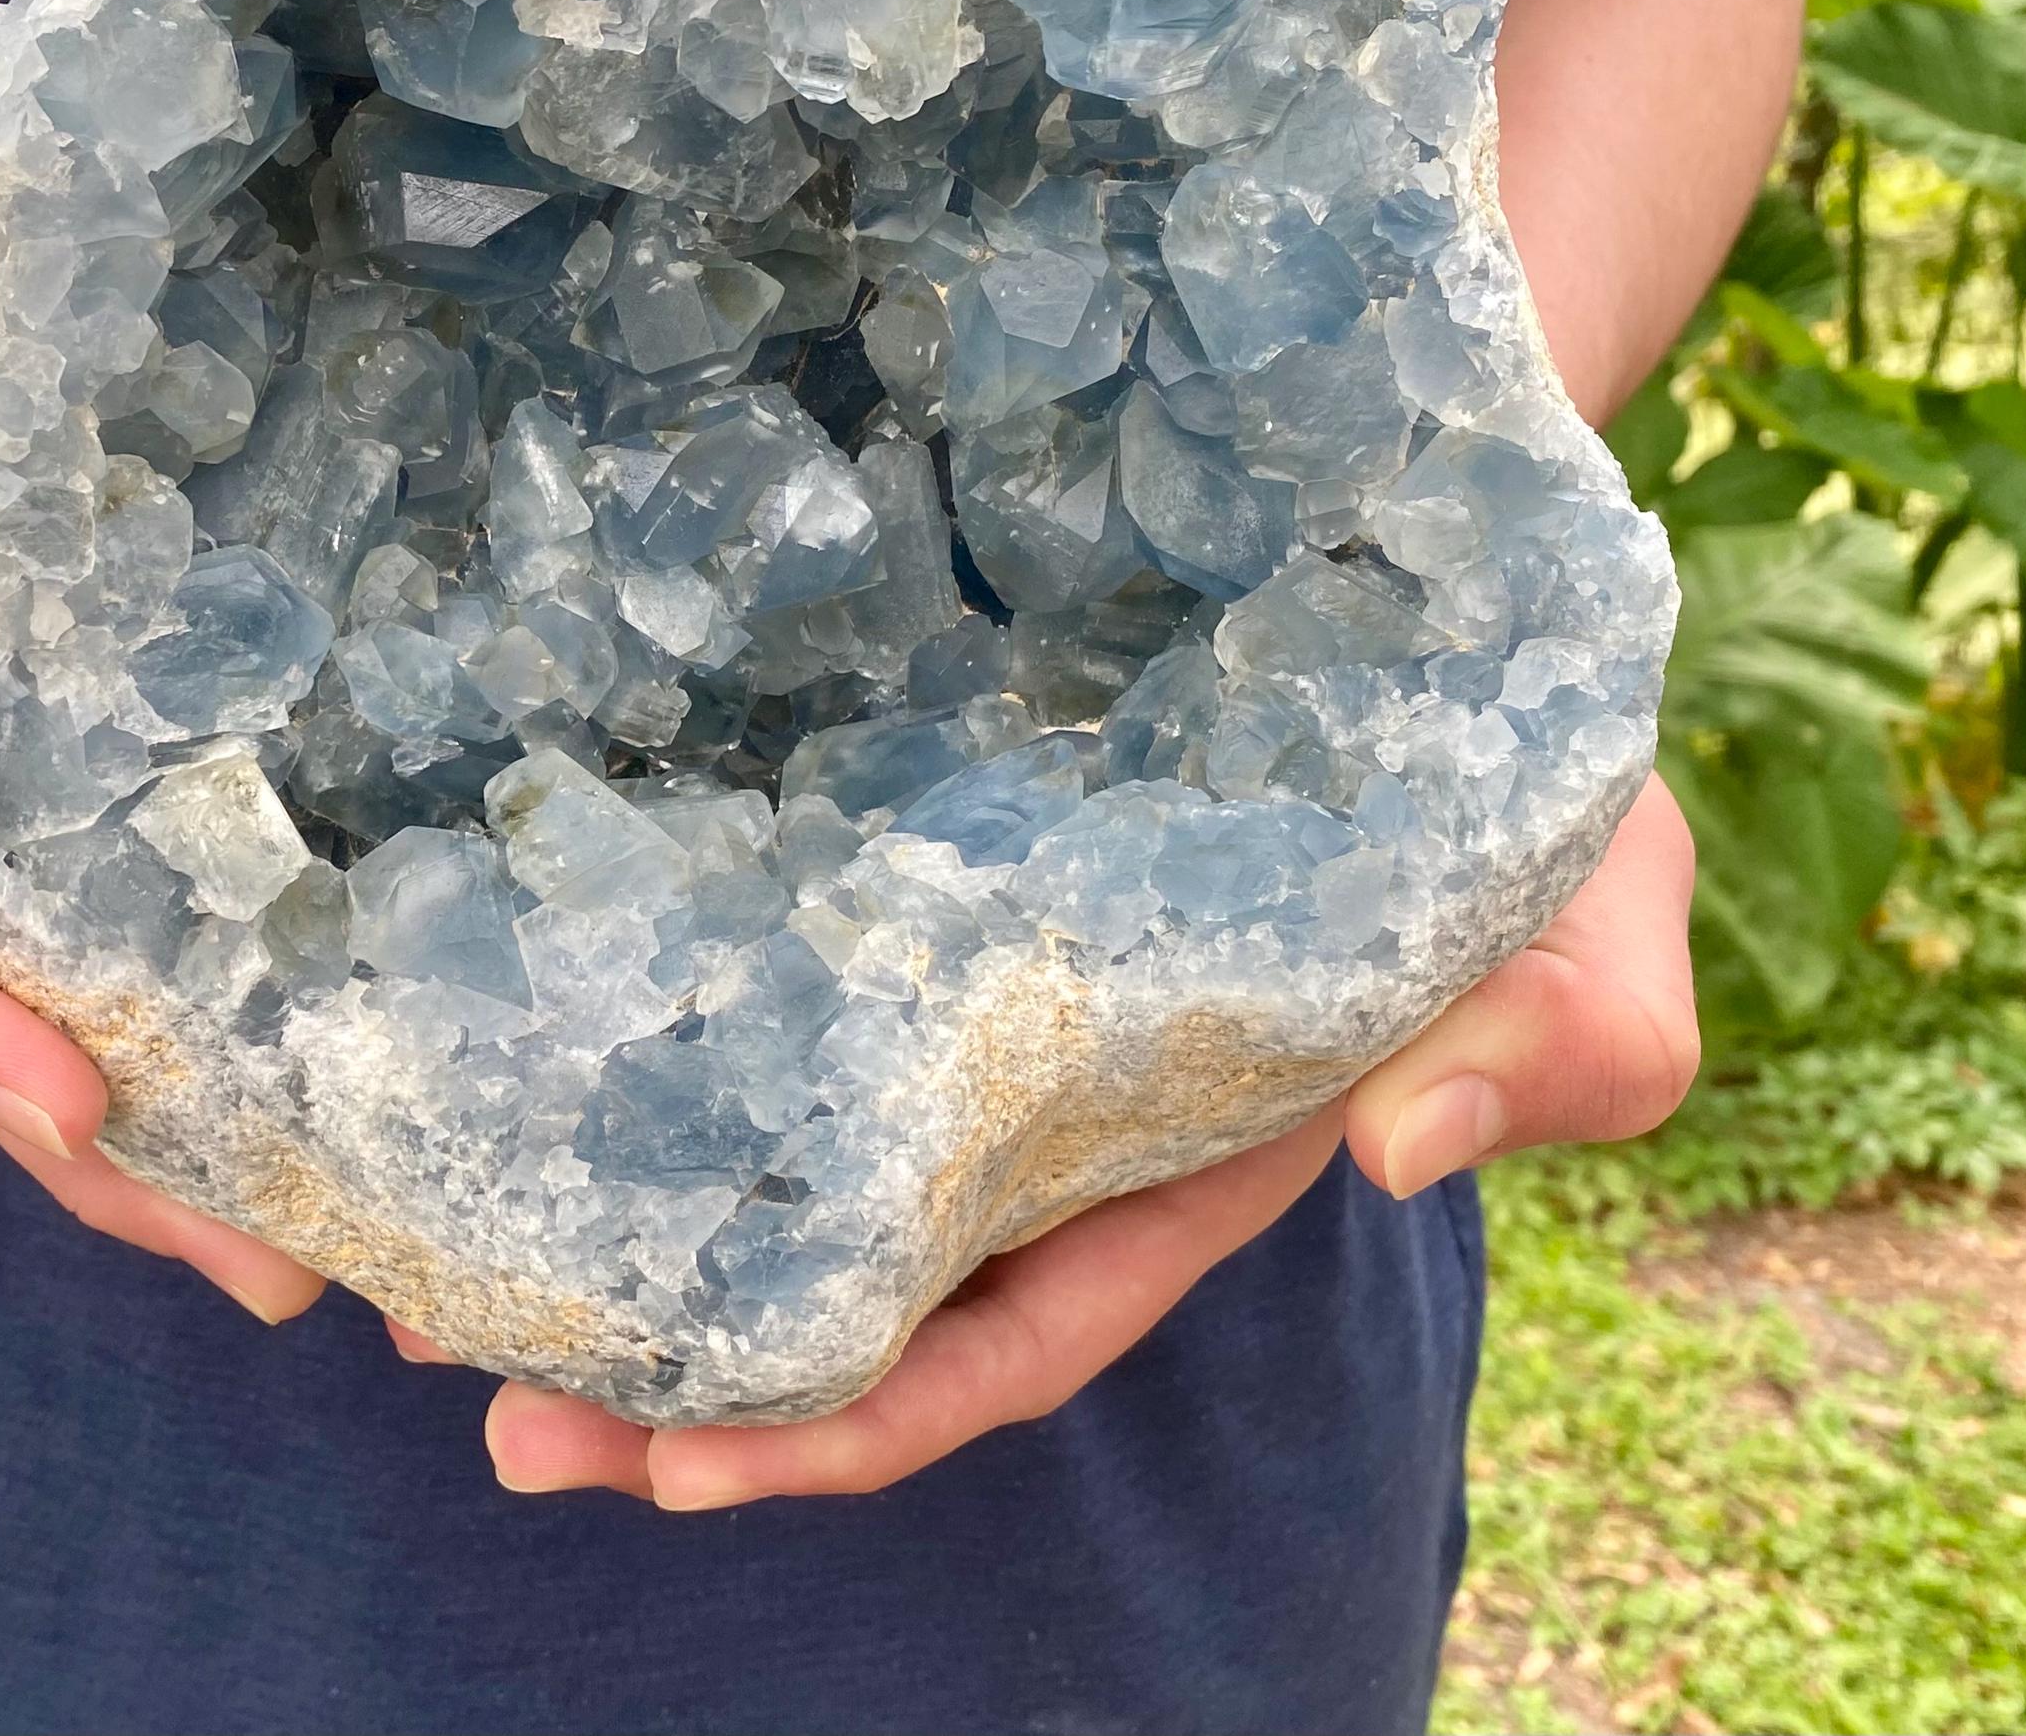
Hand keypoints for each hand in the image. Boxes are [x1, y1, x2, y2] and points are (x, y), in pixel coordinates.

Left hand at [475, 774, 1697, 1506]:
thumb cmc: (1538, 772)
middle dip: (680, 1369)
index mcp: (1191, 1160)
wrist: (1436, 564)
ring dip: (622, 1211)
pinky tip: (526, 1018)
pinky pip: (778, 969)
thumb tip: (1397, 1150)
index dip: (850, 1417)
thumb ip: (1562, 1045)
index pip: (1006, 1337)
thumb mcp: (1600, 918)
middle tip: (484, 1392)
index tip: (672, 1462)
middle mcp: (1056, 1102)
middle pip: (850, 1280)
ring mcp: (974, 985)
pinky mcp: (914, 850)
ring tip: (426, 1257)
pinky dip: (667, 1028)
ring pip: (782, 1145)